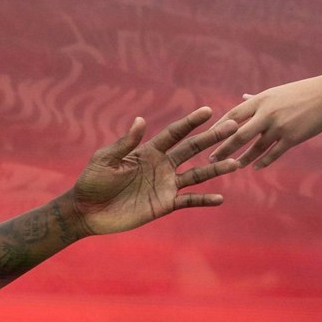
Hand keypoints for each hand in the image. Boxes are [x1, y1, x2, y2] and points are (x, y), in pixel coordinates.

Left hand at [65, 107, 239, 234]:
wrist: (87, 211)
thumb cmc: (92, 182)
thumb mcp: (106, 160)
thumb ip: (125, 143)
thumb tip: (140, 119)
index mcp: (148, 151)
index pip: (174, 133)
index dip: (190, 122)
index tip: (208, 110)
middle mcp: (161, 166)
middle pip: (191, 149)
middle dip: (211, 138)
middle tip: (234, 126)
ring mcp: (165, 185)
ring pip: (196, 174)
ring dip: (215, 169)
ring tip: (235, 163)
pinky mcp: (164, 204)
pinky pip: (189, 200)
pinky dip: (204, 200)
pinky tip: (220, 198)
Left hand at [211, 68, 321, 169]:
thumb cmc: (301, 92)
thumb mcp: (276, 92)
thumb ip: (257, 99)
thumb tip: (243, 97)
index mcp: (261, 101)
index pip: (232, 115)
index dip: (218, 127)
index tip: (206, 137)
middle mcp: (267, 114)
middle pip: (238, 134)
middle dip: (223, 148)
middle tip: (211, 158)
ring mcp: (279, 127)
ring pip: (255, 147)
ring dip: (243, 158)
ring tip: (233, 166)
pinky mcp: (292, 137)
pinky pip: (274, 153)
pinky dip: (264, 161)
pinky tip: (256, 167)